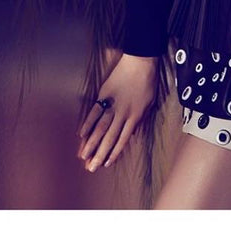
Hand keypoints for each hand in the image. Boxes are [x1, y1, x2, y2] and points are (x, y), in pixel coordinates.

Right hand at [77, 51, 158, 171]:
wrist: (141, 62)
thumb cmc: (148, 82)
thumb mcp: (149, 103)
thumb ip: (140, 120)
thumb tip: (133, 135)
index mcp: (134, 117)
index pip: (122, 139)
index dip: (114, 152)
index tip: (106, 164)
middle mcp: (122, 114)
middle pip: (109, 138)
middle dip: (99, 154)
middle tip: (91, 168)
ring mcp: (112, 104)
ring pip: (100, 128)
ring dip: (91, 143)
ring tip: (83, 156)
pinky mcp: (104, 94)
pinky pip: (94, 111)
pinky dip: (88, 122)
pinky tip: (81, 134)